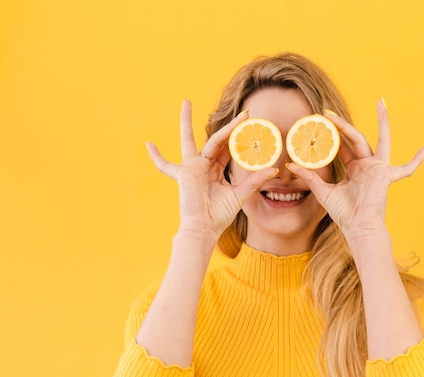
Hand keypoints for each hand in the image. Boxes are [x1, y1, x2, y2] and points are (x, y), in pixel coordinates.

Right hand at [147, 101, 276, 240]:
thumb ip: (254, 181)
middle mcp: (204, 165)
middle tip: (245, 111)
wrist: (205, 228)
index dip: (241, 137)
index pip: (230, 148)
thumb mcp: (240, 195)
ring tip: (185, 102)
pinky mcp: (184, 174)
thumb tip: (274, 169)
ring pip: (190, 140)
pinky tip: (149, 144)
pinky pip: (165, 166)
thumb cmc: (219, 215)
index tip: (254, 124)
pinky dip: (156, 157)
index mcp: (217, 169)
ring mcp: (192, 168)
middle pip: (216, 139)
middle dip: (230, 126)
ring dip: (186, 122)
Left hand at [287, 101, 423, 241]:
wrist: (357, 227)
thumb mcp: (323, 192)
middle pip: (355, 138)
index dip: (332, 134)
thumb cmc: (344, 213)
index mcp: (353, 168)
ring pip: (379, 139)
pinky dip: (417, 160)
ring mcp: (378, 168)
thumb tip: (289, 165)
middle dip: (342, 125)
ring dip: (382, 122)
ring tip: (381, 102)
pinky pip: (406, 168)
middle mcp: (366, 165)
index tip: (320, 121)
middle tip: (327, 112)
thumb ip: (309, 177)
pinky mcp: (386, 175)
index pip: (342, 146)